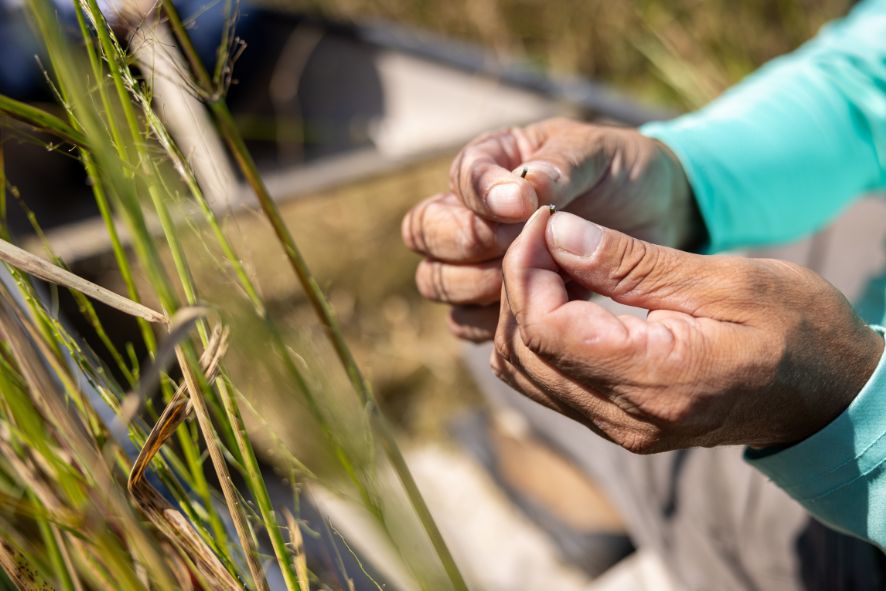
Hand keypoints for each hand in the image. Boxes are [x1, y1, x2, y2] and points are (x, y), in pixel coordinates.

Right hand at [401, 118, 703, 341]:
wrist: (654, 217)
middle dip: (468, 242)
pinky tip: (534, 310)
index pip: (459, 178)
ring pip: (436, 280)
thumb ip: (559, 167)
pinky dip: (489, 322)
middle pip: (426, 232)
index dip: (482, 195)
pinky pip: (463, 322)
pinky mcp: (489, 305)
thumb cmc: (621, 174)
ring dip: (476, 283)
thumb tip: (520, 193)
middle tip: (517, 246)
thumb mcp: (599, 154)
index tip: (524, 205)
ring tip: (532, 277)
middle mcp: (471, 212)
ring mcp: (475, 261)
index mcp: (492, 162)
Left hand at [492, 207, 883, 451]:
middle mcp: (628, 419)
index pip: (547, 329)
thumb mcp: (724, 281)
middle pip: (525, 352)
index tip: (543, 221)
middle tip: (544, 232)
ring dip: (523, 310)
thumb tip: (556, 234)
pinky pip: (548, 383)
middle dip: (519, 284)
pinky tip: (561, 295)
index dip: (527, 269)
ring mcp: (619, 428)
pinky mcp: (617, 424)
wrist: (830, 396)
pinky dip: (539, 336)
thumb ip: (631, 263)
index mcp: (658, 381)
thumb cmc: (796, 331)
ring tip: (552, 259)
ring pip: (525, 372)